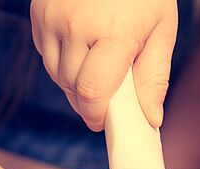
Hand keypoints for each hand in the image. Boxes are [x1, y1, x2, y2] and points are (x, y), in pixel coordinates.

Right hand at [30, 0, 177, 129]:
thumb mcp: (161, 29)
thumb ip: (154, 77)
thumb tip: (150, 119)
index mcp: (112, 33)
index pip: (93, 94)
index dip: (98, 116)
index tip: (105, 122)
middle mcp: (76, 26)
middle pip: (73, 90)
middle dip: (90, 101)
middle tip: (110, 94)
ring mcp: (52, 20)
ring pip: (57, 77)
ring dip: (76, 84)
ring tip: (98, 65)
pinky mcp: (38, 16)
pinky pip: (48, 57)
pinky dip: (63, 62)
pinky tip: (82, 47)